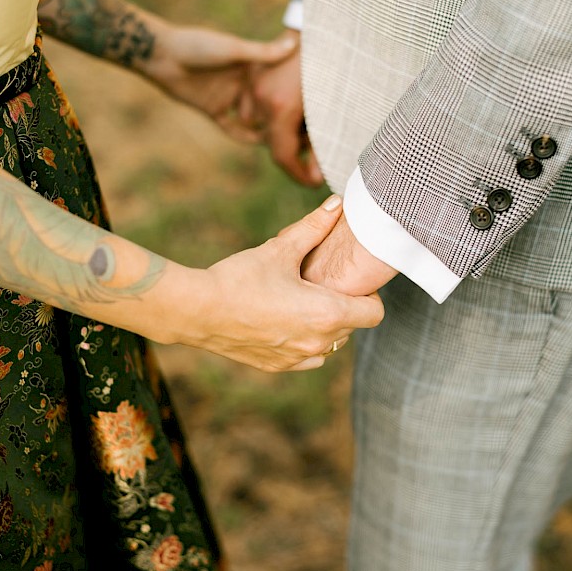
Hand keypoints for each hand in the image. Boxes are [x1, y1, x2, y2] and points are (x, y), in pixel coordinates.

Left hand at [140, 21, 297, 141]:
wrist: (163, 55)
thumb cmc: (197, 45)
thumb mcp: (233, 49)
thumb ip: (262, 53)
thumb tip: (292, 44)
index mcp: (249, 66)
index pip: (277, 82)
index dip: (292, 92)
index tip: (313, 100)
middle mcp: (242, 83)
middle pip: (267, 103)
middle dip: (283, 115)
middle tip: (306, 128)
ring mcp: (228, 97)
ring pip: (253, 118)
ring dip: (267, 129)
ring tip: (289, 142)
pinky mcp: (213, 110)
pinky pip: (232, 128)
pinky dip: (245, 136)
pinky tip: (261, 145)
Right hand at [180, 196, 383, 371]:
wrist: (197, 310)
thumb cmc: (240, 278)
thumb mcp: (280, 249)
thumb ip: (314, 227)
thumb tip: (337, 203)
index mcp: (326, 314)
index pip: (374, 313)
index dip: (368, 294)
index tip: (348, 280)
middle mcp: (318, 343)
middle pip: (352, 327)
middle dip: (343, 306)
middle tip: (319, 284)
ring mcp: (297, 359)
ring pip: (330, 345)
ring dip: (325, 326)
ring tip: (301, 303)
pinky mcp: (277, 367)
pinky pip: (307, 358)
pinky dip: (305, 342)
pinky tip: (285, 321)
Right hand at [247, 29, 323, 186]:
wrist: (322, 28)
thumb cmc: (333, 69)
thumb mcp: (329, 111)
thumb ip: (320, 147)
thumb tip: (316, 177)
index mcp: (281, 109)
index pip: (282, 157)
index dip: (298, 174)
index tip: (313, 182)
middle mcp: (261, 100)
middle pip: (272, 143)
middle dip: (294, 150)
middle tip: (317, 147)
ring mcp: (252, 86)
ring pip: (261, 126)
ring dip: (283, 131)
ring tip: (307, 121)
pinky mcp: (251, 75)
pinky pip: (254, 107)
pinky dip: (272, 114)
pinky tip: (291, 104)